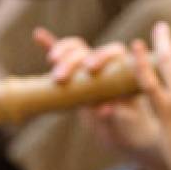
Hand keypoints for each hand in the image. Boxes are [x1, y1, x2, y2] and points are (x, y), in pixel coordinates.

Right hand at [34, 27, 161, 159]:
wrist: (127, 134)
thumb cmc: (132, 128)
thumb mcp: (126, 124)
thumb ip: (116, 116)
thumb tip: (104, 109)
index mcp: (124, 73)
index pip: (114, 52)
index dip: (102, 56)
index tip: (90, 69)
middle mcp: (106, 67)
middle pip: (88, 52)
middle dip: (72, 60)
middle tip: (60, 78)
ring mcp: (90, 72)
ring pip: (75, 52)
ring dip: (62, 54)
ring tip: (50, 62)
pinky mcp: (77, 81)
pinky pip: (63, 61)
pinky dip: (51, 45)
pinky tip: (38, 35)